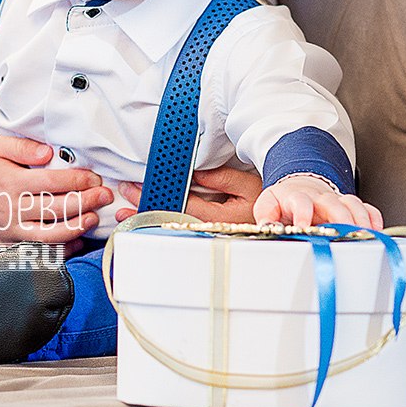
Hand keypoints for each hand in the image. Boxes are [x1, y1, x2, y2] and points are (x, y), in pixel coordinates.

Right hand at [0, 137, 113, 243]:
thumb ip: (24, 147)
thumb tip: (49, 152)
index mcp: (9, 182)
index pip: (52, 182)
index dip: (78, 180)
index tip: (94, 178)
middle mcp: (9, 209)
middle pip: (55, 209)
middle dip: (85, 202)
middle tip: (104, 196)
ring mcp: (8, 230)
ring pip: (49, 236)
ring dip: (76, 228)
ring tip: (93, 218)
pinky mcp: (7, 245)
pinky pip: (37, 252)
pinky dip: (59, 249)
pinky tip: (76, 240)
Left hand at [111, 164, 264, 225]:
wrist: (281, 220)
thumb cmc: (266, 202)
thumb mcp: (246, 184)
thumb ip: (220, 177)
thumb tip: (194, 173)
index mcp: (219, 217)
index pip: (179, 205)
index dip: (155, 196)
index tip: (136, 187)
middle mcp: (210, 229)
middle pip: (170, 218)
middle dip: (144, 208)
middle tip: (123, 196)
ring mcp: (207, 233)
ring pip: (171, 225)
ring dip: (147, 218)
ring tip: (124, 213)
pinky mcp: (207, 232)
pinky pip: (179, 225)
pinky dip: (160, 220)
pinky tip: (145, 219)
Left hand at [253, 175, 382, 229]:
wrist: (299, 186)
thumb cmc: (284, 202)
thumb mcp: (268, 206)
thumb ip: (266, 216)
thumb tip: (266, 228)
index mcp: (297, 196)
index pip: (301, 201)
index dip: (303, 213)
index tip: (304, 227)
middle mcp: (319, 197)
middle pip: (332, 202)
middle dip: (340, 218)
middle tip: (344, 235)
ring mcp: (336, 200)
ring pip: (352, 204)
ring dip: (359, 220)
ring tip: (364, 237)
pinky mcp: (349, 205)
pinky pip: (366, 207)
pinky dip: (373, 218)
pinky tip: (376, 230)